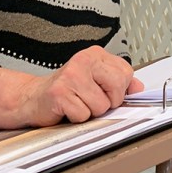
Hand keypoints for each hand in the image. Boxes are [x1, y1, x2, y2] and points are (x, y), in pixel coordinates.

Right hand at [0, 47, 143, 129]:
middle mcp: (83, 60)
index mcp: (95, 54)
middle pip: (117, 88)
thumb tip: (138, 87)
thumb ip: (118, 82)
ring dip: (90, 112)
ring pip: (101, 106)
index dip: (119, 90)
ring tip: (77, 103)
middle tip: (91, 100)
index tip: (105, 92)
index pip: (126, 73)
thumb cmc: (66, 90)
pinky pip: (83, 115)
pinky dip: (76, 118)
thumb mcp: (95, 81)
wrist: (33, 98)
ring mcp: (71, 75)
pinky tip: (66, 109)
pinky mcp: (60, 93)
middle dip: (107, 102)